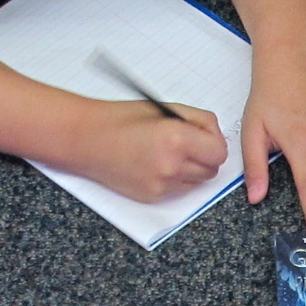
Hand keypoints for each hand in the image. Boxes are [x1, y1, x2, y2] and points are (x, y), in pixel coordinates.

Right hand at [65, 98, 229, 202]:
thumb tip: (215, 134)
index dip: (214, 142)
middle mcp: (172, 165)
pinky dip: (175, 178)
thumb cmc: (120, 119)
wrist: (85, 140)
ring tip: (170, 153)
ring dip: (192, 169)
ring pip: (198, 182)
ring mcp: (162, 184)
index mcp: (177, 138)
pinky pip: (179, 190)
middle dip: (206, 156)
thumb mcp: (164, 109)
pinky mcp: (152, 196)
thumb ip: (196, 120)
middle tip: (190, 143)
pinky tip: (156, 164)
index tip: (204, 135)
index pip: (219, 151)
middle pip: (212, 170)